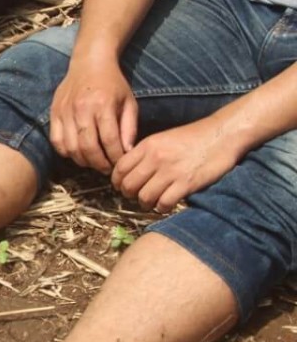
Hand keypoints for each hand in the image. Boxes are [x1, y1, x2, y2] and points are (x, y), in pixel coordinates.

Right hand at [49, 57, 137, 172]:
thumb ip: (129, 128)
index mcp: (103, 105)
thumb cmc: (113, 83)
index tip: (121, 164)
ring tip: (93, 162)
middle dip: (99, 164)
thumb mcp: (129, 102)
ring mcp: (65, 111)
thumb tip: (127, 152)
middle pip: (88, 148)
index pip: (109, 141)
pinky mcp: (53, 113)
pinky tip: (77, 152)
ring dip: (83, 160)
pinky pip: (56, 141)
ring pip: (71, 147)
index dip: (116, 158)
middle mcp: (82, 109)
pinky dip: (66, 152)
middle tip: (107, 168)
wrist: (89, 62)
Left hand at [110, 117, 239, 211]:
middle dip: (129, 195)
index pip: (120, 168)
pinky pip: (164, 203)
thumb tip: (129, 169)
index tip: (122, 187)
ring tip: (152, 202)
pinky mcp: (187, 183)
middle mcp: (156, 158)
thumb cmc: (194, 137)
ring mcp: (171, 172)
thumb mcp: (163, 138)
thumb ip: (145, 152)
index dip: (117, 181)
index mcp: (148, 145)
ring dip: (145, 204)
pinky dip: (162, 208)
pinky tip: (166, 204)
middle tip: (136, 197)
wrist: (223, 134)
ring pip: (144, 197)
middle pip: (128, 185)